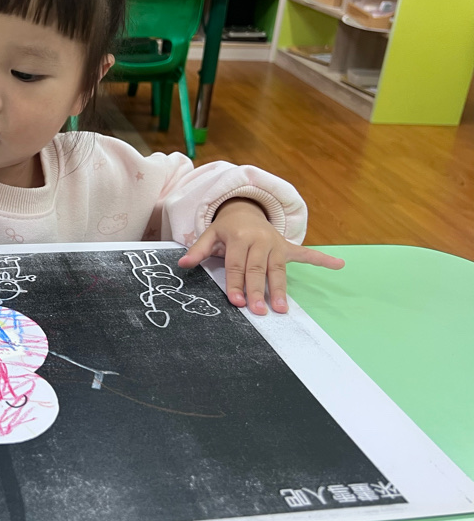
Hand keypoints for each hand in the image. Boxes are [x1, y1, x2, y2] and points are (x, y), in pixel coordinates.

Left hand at [178, 198, 344, 314]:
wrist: (245, 209)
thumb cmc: (225, 229)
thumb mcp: (209, 234)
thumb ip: (198, 250)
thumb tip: (181, 264)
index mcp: (239, 236)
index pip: (237, 264)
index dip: (236, 284)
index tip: (236, 302)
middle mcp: (259, 239)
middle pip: (258, 269)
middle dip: (257, 291)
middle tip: (258, 311)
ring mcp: (276, 243)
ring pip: (278, 269)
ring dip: (280, 289)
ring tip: (282, 309)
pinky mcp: (288, 246)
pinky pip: (307, 253)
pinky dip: (323, 259)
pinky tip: (338, 265)